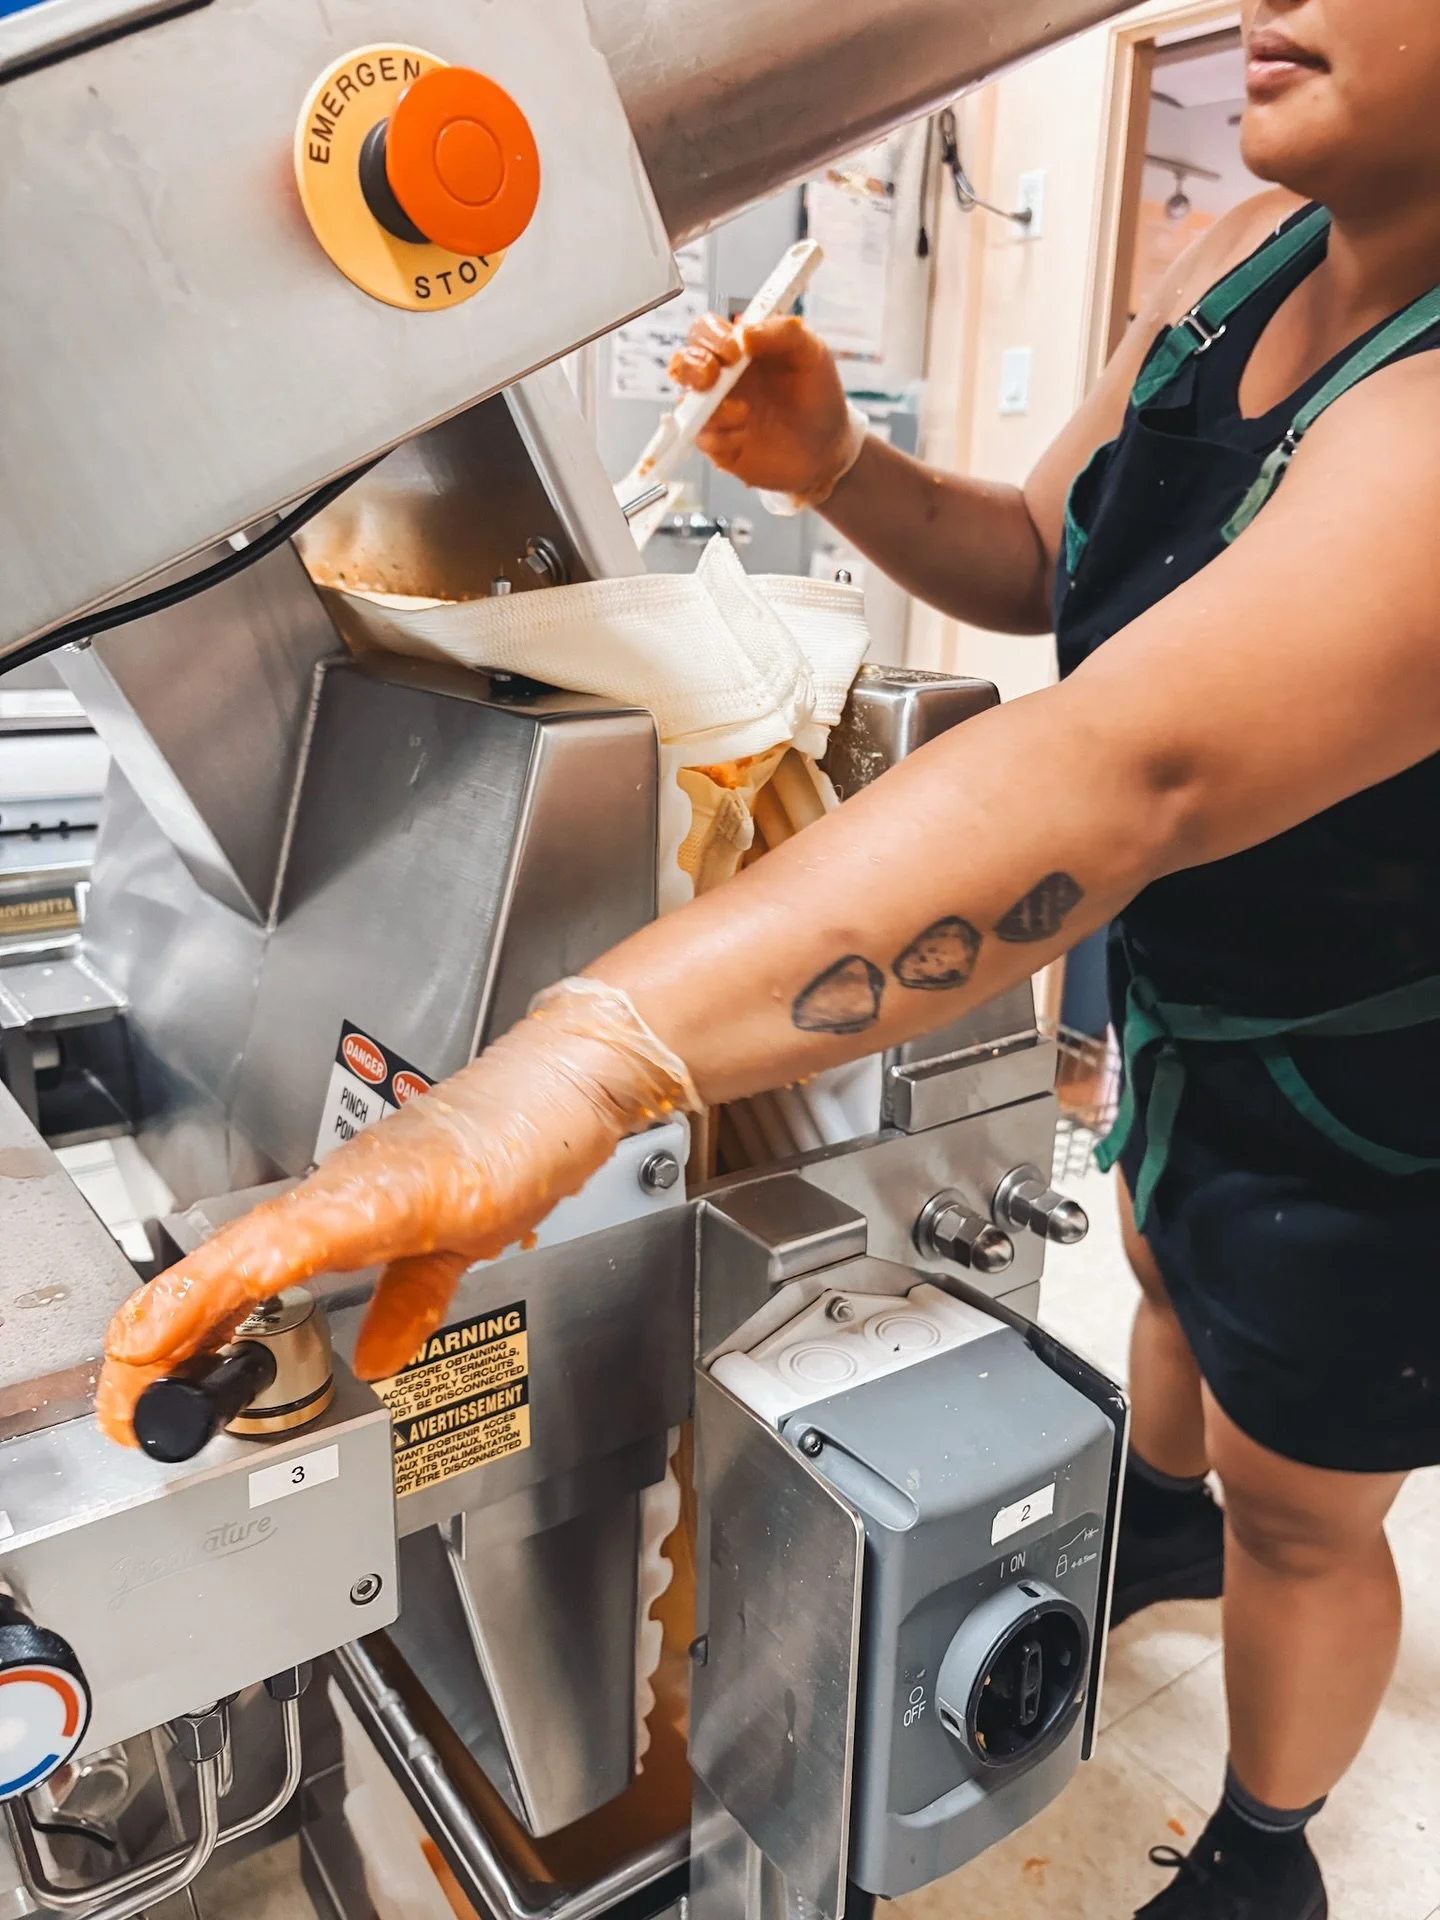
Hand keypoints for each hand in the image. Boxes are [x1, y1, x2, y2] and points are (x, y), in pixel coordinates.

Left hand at [96, 981, 696, 1444]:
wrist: (566, 1080)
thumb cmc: (515, 1143)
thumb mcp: (454, 1246)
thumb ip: (411, 1298)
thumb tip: (379, 1352)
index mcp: (343, 1214)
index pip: (241, 1278)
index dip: (185, 1328)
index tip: (143, 1384)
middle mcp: (340, 1196)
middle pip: (229, 1265)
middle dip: (168, 1329)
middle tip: (119, 1390)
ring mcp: (368, 1186)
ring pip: (262, 1243)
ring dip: (198, 1299)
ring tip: (143, 1348)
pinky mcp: (410, 1183)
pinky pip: (335, 1222)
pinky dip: (281, 1256)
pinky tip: (247, 1281)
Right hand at [668, 314, 858, 502]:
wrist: (829, 447)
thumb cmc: (817, 396)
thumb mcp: (812, 353)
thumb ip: (783, 332)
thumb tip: (745, 331)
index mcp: (740, 349)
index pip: (705, 331)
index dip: (711, 337)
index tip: (735, 352)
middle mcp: (722, 378)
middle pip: (682, 363)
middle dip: (691, 368)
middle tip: (713, 378)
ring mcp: (717, 412)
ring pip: (685, 404)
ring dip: (710, 409)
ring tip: (744, 415)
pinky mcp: (718, 445)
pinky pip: (702, 439)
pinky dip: (721, 438)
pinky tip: (744, 438)